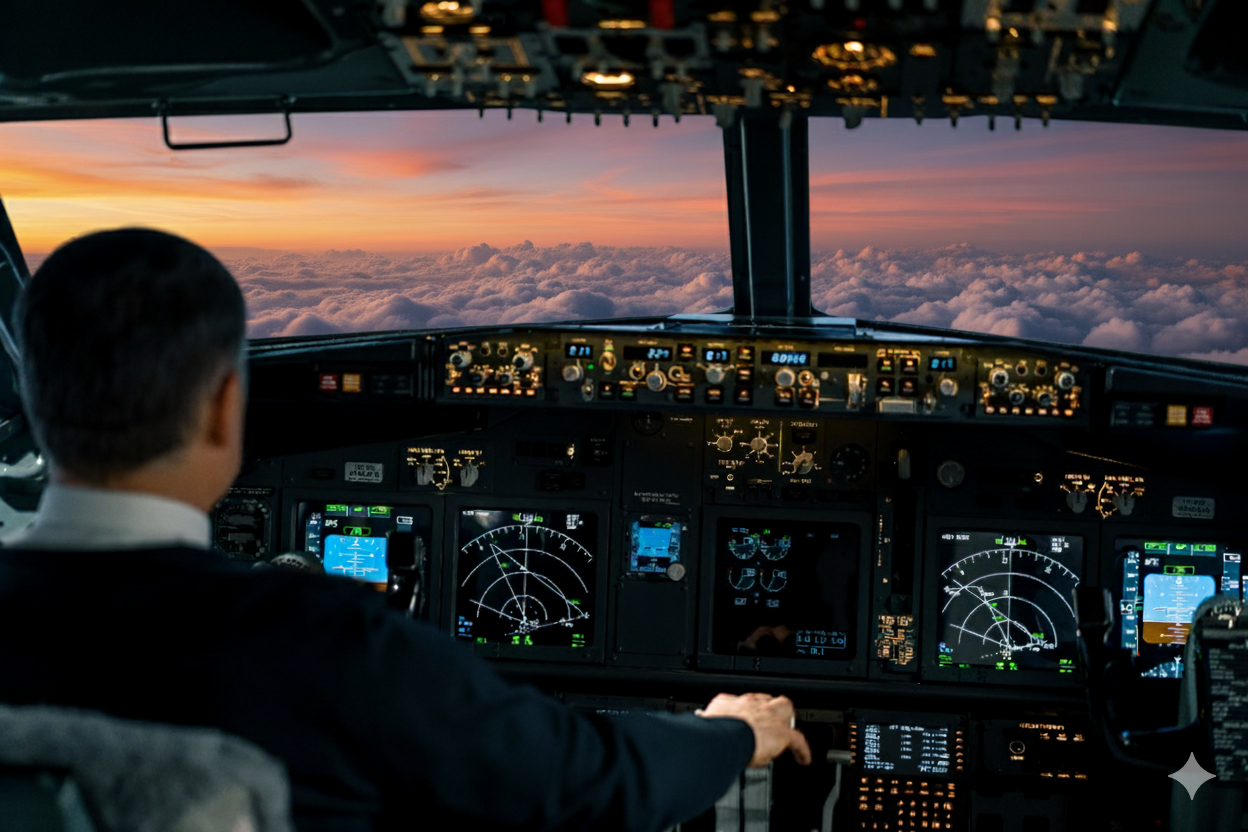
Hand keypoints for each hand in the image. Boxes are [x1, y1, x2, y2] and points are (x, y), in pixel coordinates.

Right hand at [696, 692, 811, 766]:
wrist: (724, 737)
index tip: (749, 715)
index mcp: (732, 702)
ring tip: (788, 731)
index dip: (751, 708)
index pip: (746, 701)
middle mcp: (752, 705)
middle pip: (768, 699)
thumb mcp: (707, 720)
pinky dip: (801, 750)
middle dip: (771, 708)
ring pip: (785, 710)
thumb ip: (707, 719)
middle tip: (771, 720)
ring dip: (786, 720)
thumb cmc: (713, 732)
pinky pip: (798, 741)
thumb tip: (699, 721)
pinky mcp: (781, 733)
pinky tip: (803, 758)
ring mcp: (768, 717)